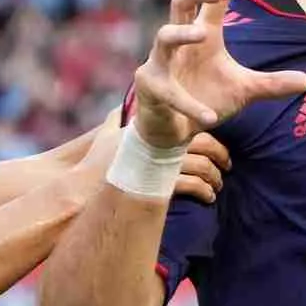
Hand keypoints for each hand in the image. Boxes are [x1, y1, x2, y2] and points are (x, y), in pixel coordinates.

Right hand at [77, 111, 231, 202]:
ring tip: (216, 187)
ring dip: (214, 177)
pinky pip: (191, 186)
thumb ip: (115, 122)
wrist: (79, 190)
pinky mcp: (159, 184)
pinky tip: (208, 197)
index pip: (191, 129)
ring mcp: (160, 164)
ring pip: (201, 166)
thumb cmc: (92, 164)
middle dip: (220, 155)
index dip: (209, 139)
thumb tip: (120, 108)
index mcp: (154, 132)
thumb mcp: (105, 137)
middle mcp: (160, 144)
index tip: (218, 149)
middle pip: (203, 144)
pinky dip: (204, 191)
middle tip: (227, 166)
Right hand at [133, 0, 305, 147]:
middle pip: (180, 1)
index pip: (214, 1)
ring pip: (165, 35)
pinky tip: (209, 118)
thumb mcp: (244, 90)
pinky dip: (190, 104)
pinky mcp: (151, 86)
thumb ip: (272, 84)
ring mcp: (161, 61)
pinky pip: (169, 91)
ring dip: (183, 33)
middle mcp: (181, 41)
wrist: (174, 130)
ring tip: (202, 34)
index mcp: (205, 34)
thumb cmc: (205, 98)